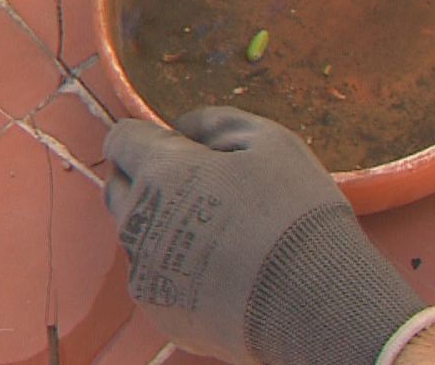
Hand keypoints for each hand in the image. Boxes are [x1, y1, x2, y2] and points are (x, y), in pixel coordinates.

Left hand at [103, 107, 434, 364]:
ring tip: (224, 236)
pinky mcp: (161, 312)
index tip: (183, 149)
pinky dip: (180, 269)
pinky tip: (225, 272)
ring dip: (167, 226)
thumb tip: (182, 126)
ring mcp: (146, 273)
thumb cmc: (294, 209)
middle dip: (150, 180)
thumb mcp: (270, 141)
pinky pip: (158, 279)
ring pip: (139, 236)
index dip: (151, 137)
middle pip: (121, 189)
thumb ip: (215, 122)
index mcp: (162, 172)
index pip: (121, 140)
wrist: (314, 298)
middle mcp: (139, 222)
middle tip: (205, 189)